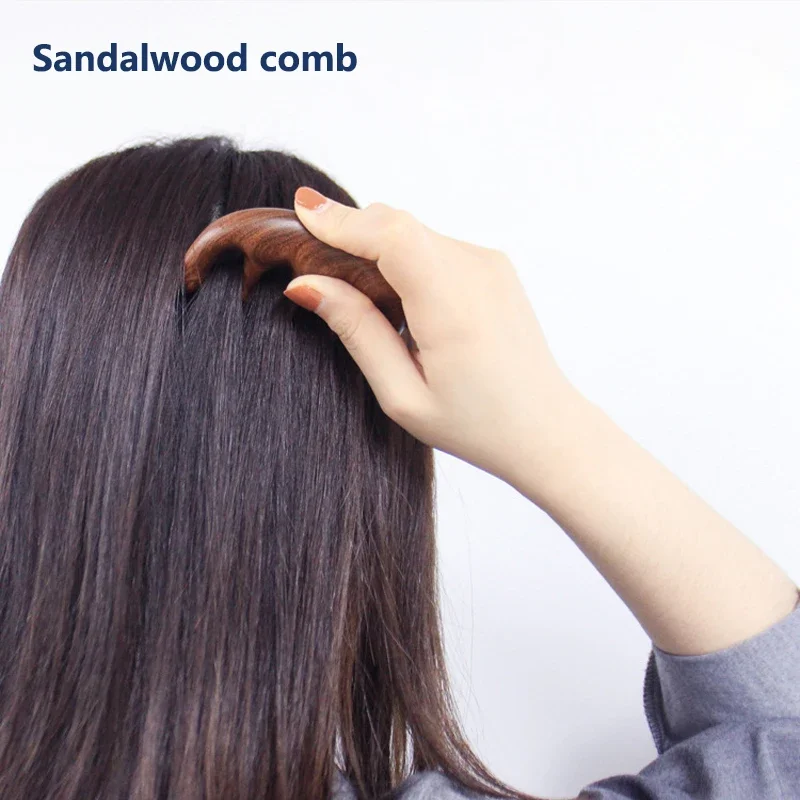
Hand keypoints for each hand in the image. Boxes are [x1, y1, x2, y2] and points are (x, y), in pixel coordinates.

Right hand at [285, 188, 798, 655]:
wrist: (546, 427)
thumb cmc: (477, 424)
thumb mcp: (403, 395)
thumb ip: (357, 331)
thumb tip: (308, 286)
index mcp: (451, 305)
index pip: (390, 236)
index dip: (343, 220)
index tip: (303, 210)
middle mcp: (476, 271)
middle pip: (399, 225)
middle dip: (351, 229)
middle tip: (312, 253)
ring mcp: (490, 265)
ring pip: (416, 233)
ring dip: (377, 245)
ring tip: (350, 282)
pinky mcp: (495, 267)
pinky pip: (436, 245)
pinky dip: (404, 255)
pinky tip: (393, 292)